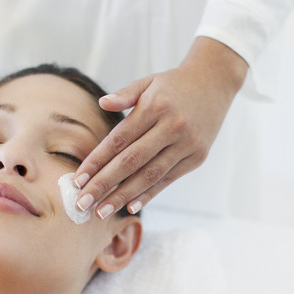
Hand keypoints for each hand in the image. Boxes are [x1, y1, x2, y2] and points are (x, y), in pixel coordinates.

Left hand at [73, 37, 247, 218]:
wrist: (215, 82)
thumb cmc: (174, 84)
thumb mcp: (149, 82)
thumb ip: (125, 94)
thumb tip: (102, 103)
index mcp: (155, 107)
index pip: (119, 140)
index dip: (97, 161)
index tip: (78, 180)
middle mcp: (172, 127)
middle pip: (131, 162)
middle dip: (104, 185)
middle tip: (82, 203)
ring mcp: (187, 144)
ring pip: (149, 175)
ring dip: (123, 196)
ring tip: (101, 211)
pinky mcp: (197, 157)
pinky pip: (168, 179)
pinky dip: (149, 194)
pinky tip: (130, 206)